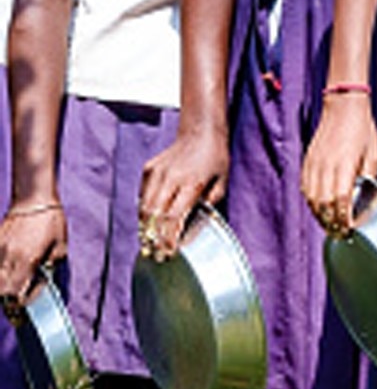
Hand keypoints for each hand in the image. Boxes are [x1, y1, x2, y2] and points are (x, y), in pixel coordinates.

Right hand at [0, 202, 66, 309]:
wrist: (34, 199)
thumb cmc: (51, 223)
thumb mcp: (59, 250)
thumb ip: (48, 270)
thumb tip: (39, 286)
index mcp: (27, 260)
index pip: (16, 293)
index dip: (18, 308)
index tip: (21, 318)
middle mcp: (9, 256)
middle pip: (0, 290)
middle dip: (7, 305)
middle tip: (15, 316)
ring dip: (0, 293)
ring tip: (9, 302)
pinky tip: (4, 282)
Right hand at [139, 124, 229, 259]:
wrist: (201, 133)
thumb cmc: (215, 160)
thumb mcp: (221, 185)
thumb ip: (209, 206)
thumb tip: (195, 226)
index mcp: (191, 184)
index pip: (175, 216)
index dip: (169, 237)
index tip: (168, 253)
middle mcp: (170, 178)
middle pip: (156, 215)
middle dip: (154, 238)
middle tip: (154, 256)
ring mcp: (156, 172)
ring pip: (145, 207)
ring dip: (145, 228)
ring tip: (147, 246)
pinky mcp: (149, 169)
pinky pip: (143, 196)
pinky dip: (144, 212)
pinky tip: (147, 226)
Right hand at [301, 94, 376, 236]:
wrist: (343, 106)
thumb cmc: (361, 129)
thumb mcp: (372, 154)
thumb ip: (368, 178)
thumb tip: (366, 197)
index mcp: (344, 165)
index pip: (341, 200)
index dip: (344, 218)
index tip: (350, 229)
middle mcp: (326, 166)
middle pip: (324, 204)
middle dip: (332, 223)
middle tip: (340, 234)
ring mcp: (315, 163)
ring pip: (312, 198)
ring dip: (320, 216)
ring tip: (329, 227)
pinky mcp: (308, 161)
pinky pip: (305, 187)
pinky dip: (311, 202)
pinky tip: (318, 209)